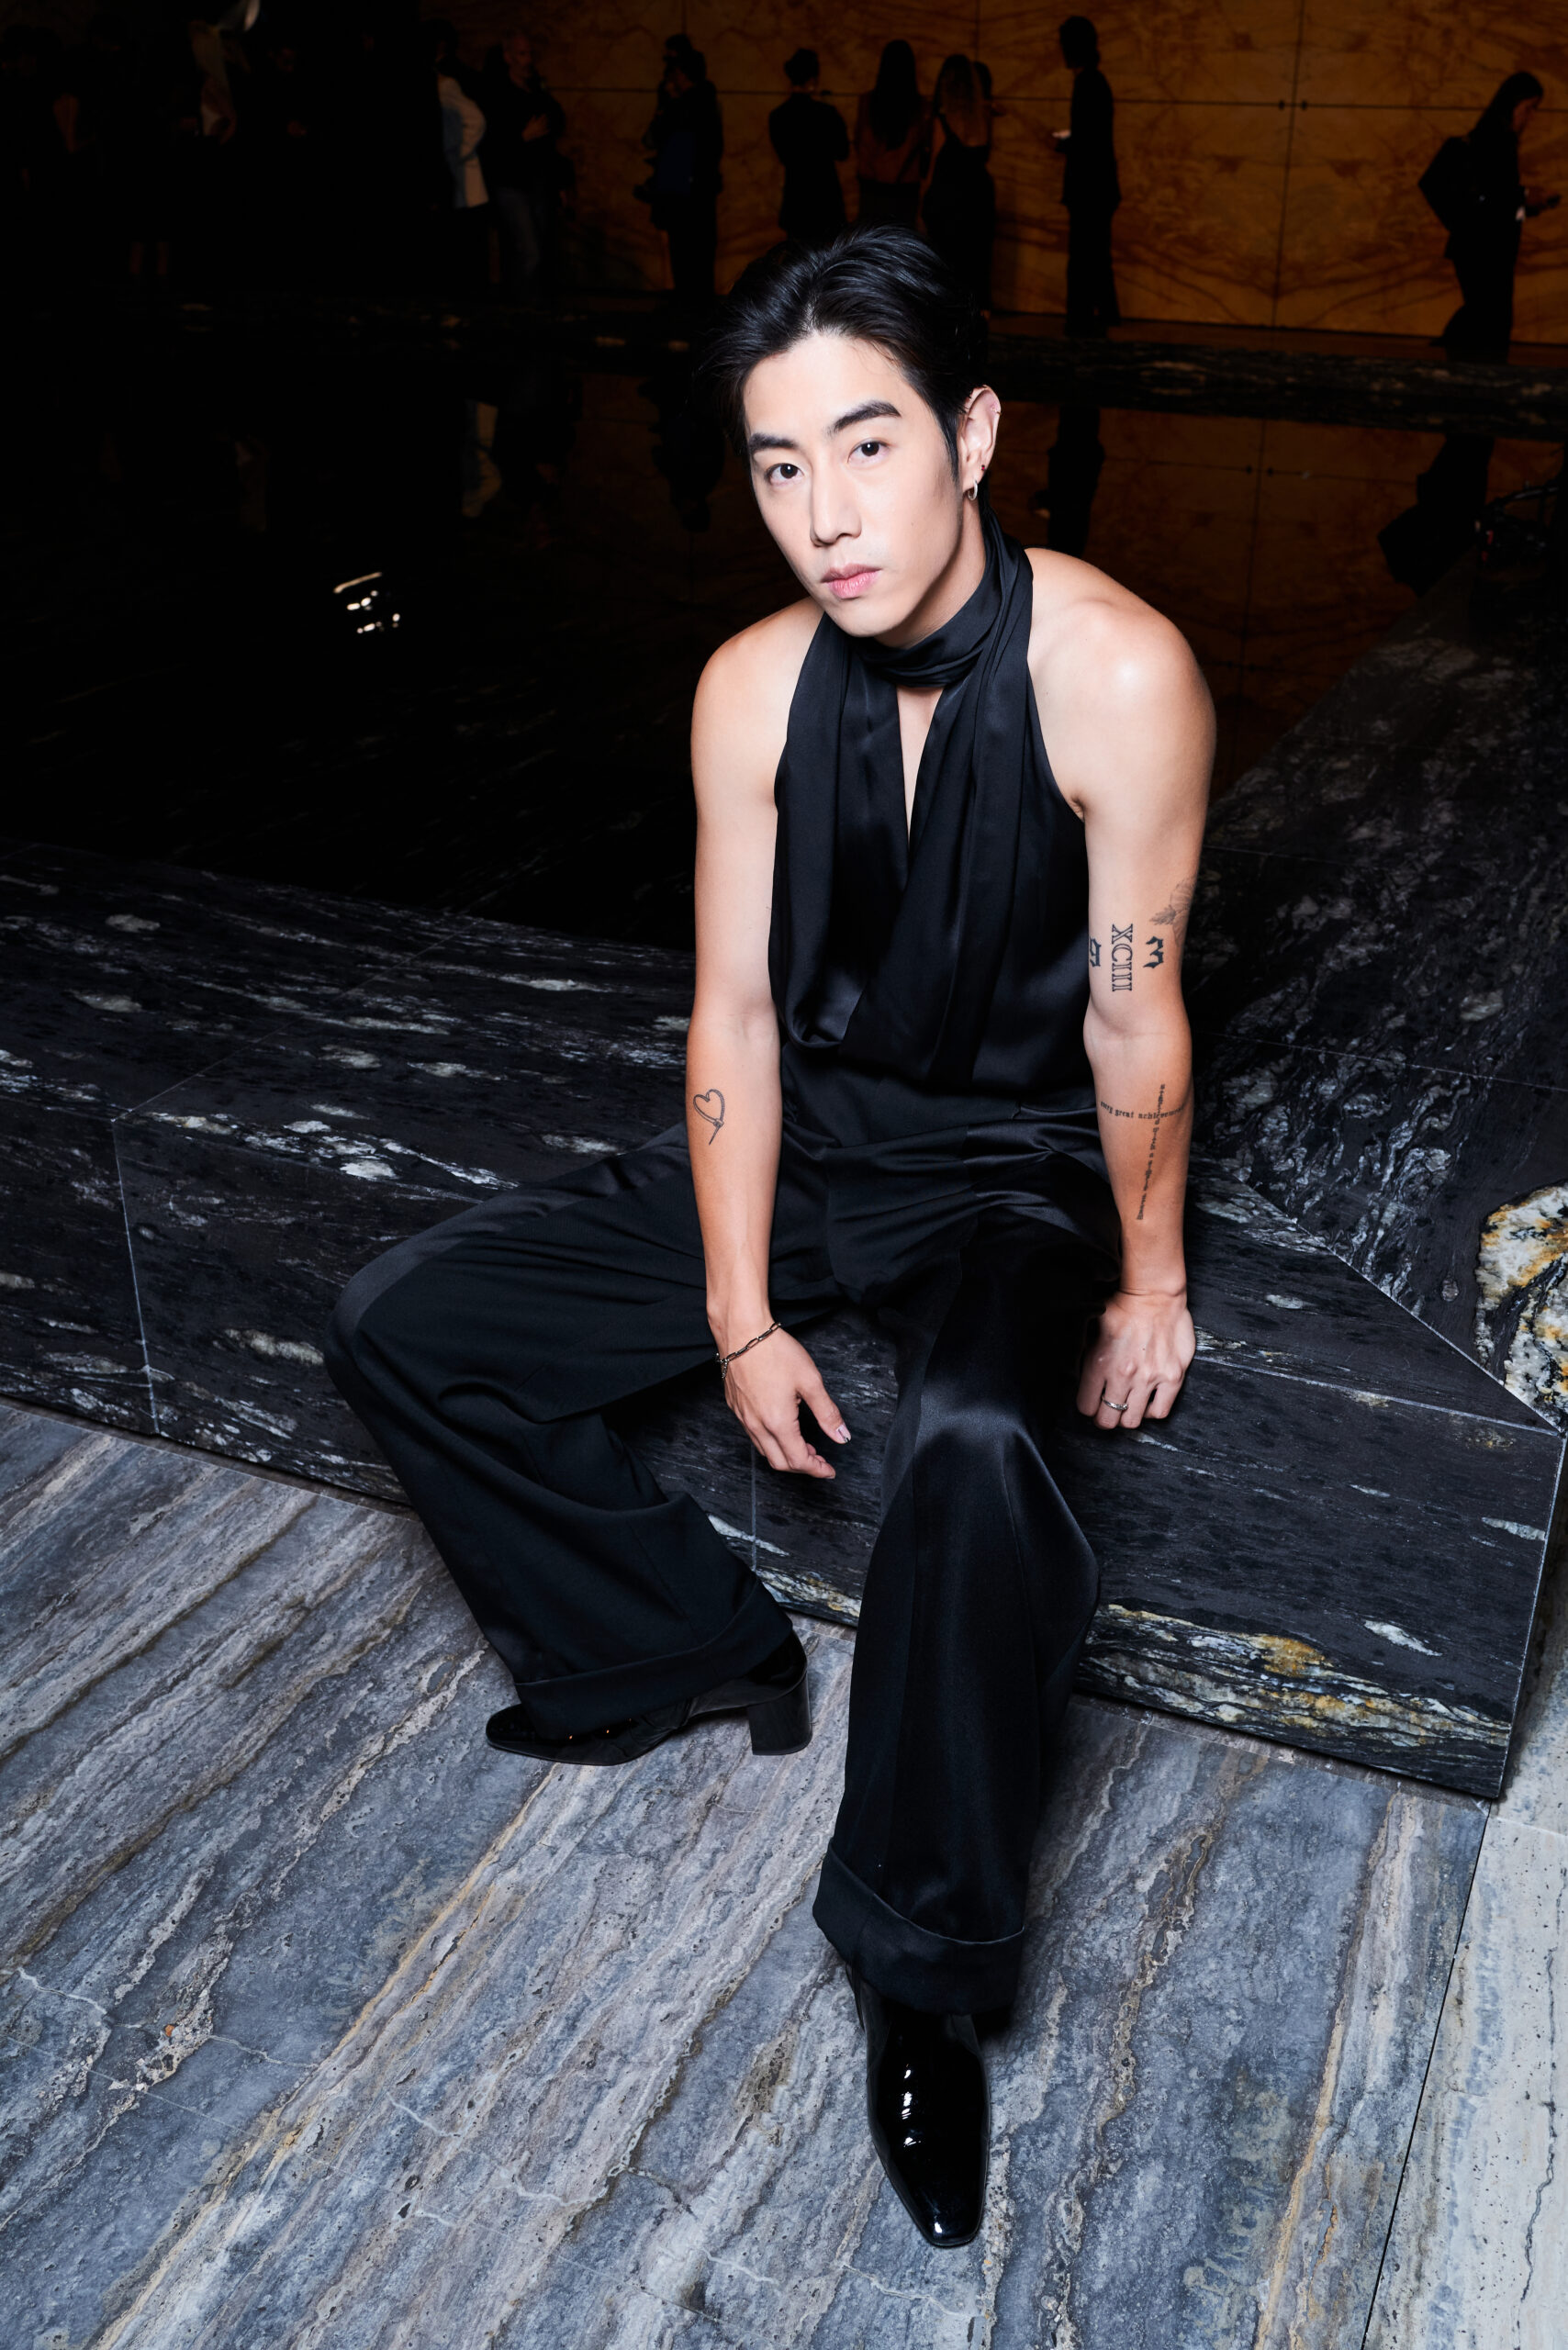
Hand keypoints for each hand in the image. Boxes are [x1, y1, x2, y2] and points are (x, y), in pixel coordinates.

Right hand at [722, 1327, 849, 1478]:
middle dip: (802, 1467)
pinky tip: (783, 1429)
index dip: (817, 1469)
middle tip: (820, 1460)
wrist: (742, 1332)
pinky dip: (771, 1442)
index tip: (829, 1470)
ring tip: (804, 1445)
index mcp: (778, 1422)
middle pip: (780, 1463)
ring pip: (765, 1451)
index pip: (799, 1461)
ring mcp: (743, 1418)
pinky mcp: (736, 1408)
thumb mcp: (810, 1381)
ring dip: (786, 1455)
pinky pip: (753, 1436)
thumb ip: (827, 1413)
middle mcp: (757, 1425)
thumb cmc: (775, 1351)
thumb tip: (841, 1436)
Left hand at [1076, 1287, 1194, 1431]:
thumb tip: (1076, 1378)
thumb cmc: (1121, 1309)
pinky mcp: (1172, 1377)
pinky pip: (1160, 1411)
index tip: (1092, 1402)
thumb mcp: (1089, 1330)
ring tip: (1128, 1404)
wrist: (1154, 1294)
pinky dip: (1151, 1411)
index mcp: (1098, 1364)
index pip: (1085, 1407)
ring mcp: (1149, 1378)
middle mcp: (1122, 1375)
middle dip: (1104, 1418)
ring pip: (1132, 1421)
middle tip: (1108, 1409)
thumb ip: (1082, 1357)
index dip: (1088, 1407)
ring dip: (1127, 1416)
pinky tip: (1147, 1401)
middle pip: (1107, 1420)